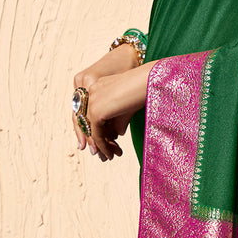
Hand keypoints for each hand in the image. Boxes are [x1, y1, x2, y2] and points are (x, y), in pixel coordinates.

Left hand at [72, 45, 154, 161]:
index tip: (107, 142)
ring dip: (101, 145)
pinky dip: (103, 146)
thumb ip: (118, 119)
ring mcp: (91, 101)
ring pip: (91, 129)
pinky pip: (96, 134)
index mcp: (97, 85)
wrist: (148, 80)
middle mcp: (90, 91)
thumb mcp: (127, 106)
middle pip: (89, 121)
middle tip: (105, 154)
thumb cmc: (143, 88)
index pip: (93, 111)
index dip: (97, 128)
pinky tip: (111, 154)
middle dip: (97, 139)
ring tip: (110, 157)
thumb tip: (116, 134)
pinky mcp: (96, 111)